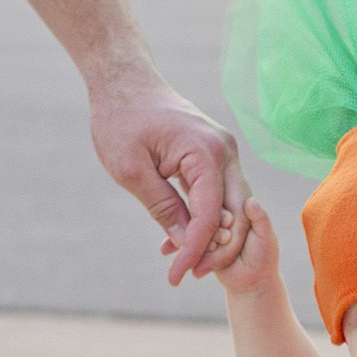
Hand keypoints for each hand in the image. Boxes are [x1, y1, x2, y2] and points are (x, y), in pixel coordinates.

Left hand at [89, 66, 251, 285]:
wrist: (123, 80)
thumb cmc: (120, 119)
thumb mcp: (132, 170)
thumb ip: (162, 207)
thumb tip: (184, 242)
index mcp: (206, 153)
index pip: (210, 216)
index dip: (195, 250)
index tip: (178, 276)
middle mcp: (225, 152)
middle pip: (236, 215)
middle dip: (216, 250)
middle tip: (189, 274)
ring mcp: (223, 152)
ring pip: (232, 207)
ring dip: (213, 237)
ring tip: (186, 262)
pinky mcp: (214, 155)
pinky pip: (218, 194)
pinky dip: (205, 218)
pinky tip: (182, 237)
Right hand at [164, 196, 280, 293]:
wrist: (252, 282)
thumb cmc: (265, 259)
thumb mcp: (266, 239)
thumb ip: (261, 220)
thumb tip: (251, 201)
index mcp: (236, 206)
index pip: (221, 203)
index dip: (216, 214)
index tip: (217, 222)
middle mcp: (219, 212)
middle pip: (201, 212)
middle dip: (192, 222)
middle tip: (186, 231)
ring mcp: (206, 226)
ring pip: (189, 225)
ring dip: (179, 235)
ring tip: (169, 246)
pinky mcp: (197, 239)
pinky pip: (182, 239)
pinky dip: (173, 245)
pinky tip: (164, 251)